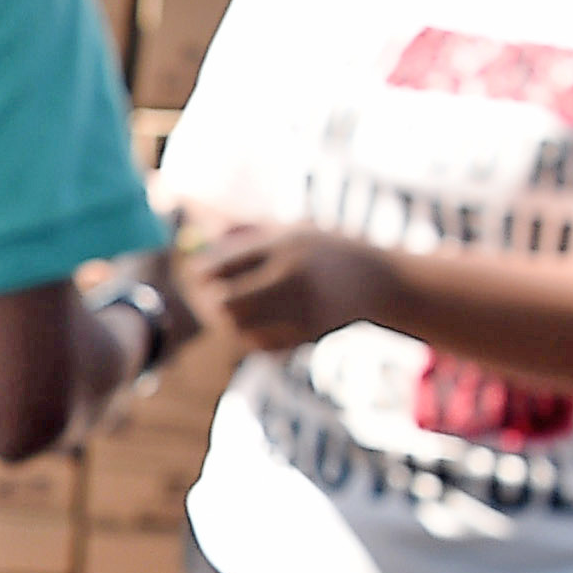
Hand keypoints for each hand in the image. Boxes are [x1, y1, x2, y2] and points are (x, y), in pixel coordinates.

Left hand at [175, 218, 391, 354]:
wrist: (376, 278)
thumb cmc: (322, 251)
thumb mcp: (290, 229)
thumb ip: (248, 231)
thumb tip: (204, 235)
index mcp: (282, 245)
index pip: (225, 263)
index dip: (201, 272)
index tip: (196, 275)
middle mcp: (291, 274)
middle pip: (227, 301)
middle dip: (211, 304)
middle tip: (208, 302)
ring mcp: (302, 305)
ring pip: (241, 328)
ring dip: (228, 324)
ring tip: (229, 316)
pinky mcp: (310, 331)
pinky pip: (263, 343)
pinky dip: (251, 339)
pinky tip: (253, 328)